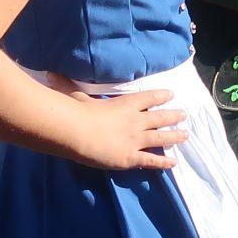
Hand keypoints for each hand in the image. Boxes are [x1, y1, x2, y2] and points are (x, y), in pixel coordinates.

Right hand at [70, 88, 186, 170]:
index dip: (160, 96)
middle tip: (184, 115)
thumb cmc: (77, 111)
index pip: (148, 97)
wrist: (78, 133)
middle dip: (173, 116)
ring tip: (186, 135)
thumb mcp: (76, 95)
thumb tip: (52, 73)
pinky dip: (164, 162)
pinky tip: (174, 163)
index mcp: (125, 104)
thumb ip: (69, 86)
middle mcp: (135, 120)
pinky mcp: (131, 158)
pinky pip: (152, 160)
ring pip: (161, 137)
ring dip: (174, 136)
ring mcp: (136, 140)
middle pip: (159, 117)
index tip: (171, 94)